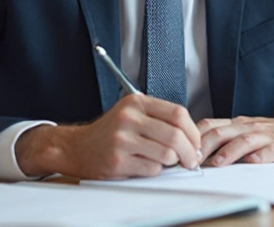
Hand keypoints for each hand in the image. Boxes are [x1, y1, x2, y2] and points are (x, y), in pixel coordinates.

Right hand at [15, 94, 200, 178]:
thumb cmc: (110, 132)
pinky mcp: (118, 161)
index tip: (196, 142)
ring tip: (167, 161)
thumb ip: (159, 118)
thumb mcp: (133, 113)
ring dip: (172, 162)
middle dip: (190, 151)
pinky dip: (155, 170)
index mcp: (136, 102)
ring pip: (166, 154)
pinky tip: (146, 165)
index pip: (178, 113)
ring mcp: (122, 140)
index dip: (193, 131)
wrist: (77, 147)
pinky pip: (152, 169)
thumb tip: (193, 136)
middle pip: (175, 135)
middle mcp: (129, 118)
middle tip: (192, 159)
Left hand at [197, 111, 273, 165]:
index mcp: (237, 124)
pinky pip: (271, 150)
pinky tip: (253, 162)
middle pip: (223, 131)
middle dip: (205, 145)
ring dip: (229, 151)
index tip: (180, 151)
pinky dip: (261, 156)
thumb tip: (193, 153)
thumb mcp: (245, 131)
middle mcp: (249, 127)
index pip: (210, 125)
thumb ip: (224, 138)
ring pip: (245, 140)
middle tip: (192, 160)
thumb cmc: (271, 134)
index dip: (193, 137)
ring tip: (218, 163)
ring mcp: (267, 136)